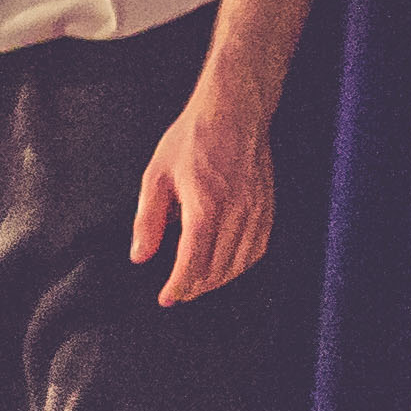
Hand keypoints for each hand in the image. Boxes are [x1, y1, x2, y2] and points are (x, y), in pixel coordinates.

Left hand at [127, 88, 276, 304]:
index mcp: (206, 206)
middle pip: (218, 268)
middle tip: (177, 293)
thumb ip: (147, 220)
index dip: (179, 286)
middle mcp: (236, 212)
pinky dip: (242, 264)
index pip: (193, 262)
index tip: (166, 298)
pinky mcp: (269, 206)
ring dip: (219, 280)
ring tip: (198, 284)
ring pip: (241, 262)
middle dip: (196, 287)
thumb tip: (140, 257)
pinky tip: (226, 266)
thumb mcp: (156, 176)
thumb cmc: (192, 140)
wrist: (233, 111)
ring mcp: (257, 210)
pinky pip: (259, 247)